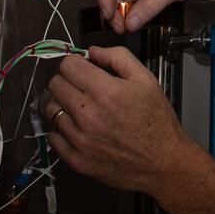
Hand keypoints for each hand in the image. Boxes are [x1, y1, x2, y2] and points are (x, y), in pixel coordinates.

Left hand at [42, 46, 203, 195]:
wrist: (163, 162)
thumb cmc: (156, 121)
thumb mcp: (146, 79)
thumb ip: (118, 57)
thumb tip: (92, 52)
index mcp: (106, 91)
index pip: (67, 66)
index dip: (75, 63)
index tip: (81, 68)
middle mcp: (89, 115)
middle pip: (55, 85)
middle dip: (67, 80)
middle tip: (81, 87)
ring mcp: (80, 139)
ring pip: (51, 110)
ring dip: (62, 104)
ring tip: (79, 107)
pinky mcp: (77, 159)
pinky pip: (53, 136)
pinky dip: (61, 129)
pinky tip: (77, 127)